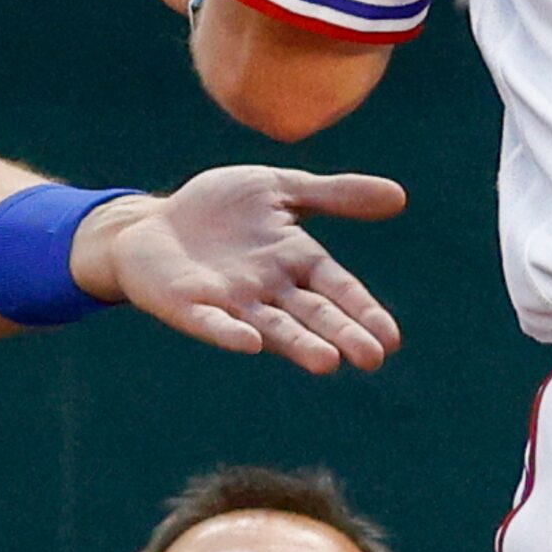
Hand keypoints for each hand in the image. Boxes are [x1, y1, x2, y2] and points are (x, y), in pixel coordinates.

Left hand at [73, 166, 406, 373]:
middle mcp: (269, 290)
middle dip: (341, 334)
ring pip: (272, 327)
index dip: (363, 310)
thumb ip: (334, 194)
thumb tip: (400, 196)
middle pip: (312, 314)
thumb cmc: (220, 209)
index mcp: (294, 260)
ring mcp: (230, 302)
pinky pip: (211, 323)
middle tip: (372, 358)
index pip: (337, 288)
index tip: (391, 338)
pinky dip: (229, 333)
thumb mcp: (280, 188)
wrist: (152, 223)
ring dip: (298, 344)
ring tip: (328, 363)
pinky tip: (248, 342)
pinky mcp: (189, 307)